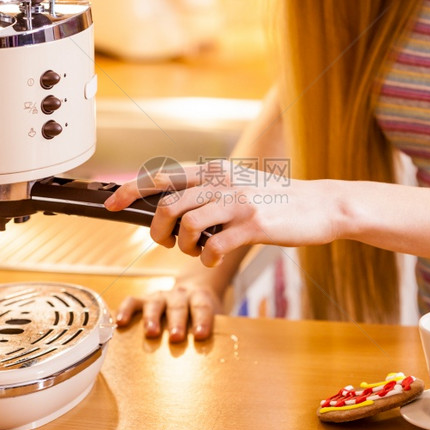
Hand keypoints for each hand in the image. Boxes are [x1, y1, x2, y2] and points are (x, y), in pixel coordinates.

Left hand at [104, 160, 339, 266]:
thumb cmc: (274, 199)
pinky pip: (214, 247)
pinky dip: (206, 259)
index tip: (109, 204)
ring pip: (187, 226)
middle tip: (168, 243)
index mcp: (213, 170)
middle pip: (167, 207)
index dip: (129, 191)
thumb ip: (205, 191)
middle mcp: (221, 182)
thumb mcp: (237, 183)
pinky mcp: (254, 226)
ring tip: (196, 251)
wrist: (320, 205)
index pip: (160, 178)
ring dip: (183, 247)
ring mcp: (237, 203)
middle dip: (157, 232)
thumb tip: (167, 209)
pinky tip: (214, 259)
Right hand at [115, 279, 221, 341]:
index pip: (202, 307)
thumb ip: (212, 333)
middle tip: (176, 338)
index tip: (200, 335)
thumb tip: (214, 362)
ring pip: (155, 304)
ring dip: (152, 318)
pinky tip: (120, 322)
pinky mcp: (144, 299)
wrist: (193, 293)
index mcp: (199, 298)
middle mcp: (179, 295)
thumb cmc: (201, 315)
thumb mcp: (213, 319)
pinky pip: (132, 301)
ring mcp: (160, 296)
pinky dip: (126, 310)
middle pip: (178, 306)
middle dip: (176, 322)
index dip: (202, 320)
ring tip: (151, 332)